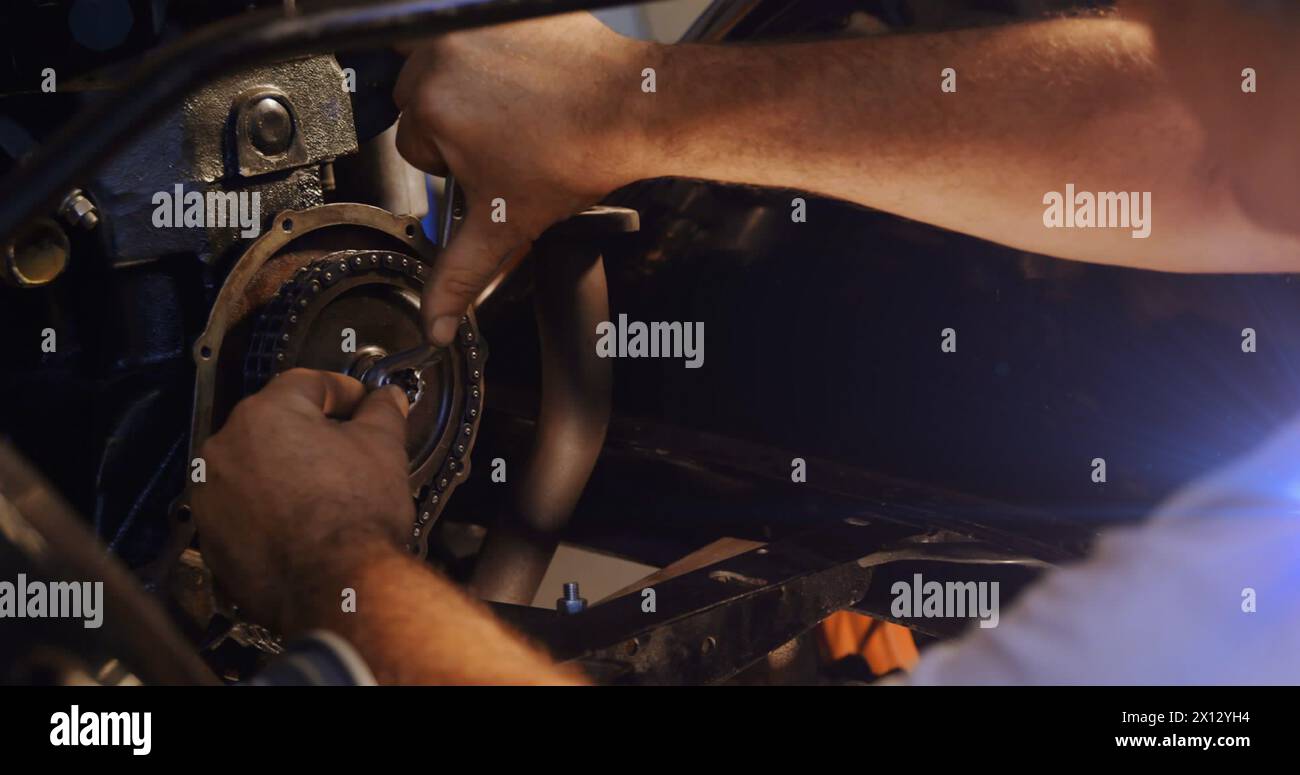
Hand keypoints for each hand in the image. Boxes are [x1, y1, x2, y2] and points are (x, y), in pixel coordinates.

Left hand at [191, 369, 412, 629]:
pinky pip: (242, 510)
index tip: (363, 405)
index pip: (307, 383)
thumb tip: (386, 398)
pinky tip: (301, 523)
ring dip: (284, 471)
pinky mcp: (211, 538)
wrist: (335, 587)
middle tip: (347, 450)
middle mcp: (225, 448)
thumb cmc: (356, 512)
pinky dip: (267, 510)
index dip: (343, 391)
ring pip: (254, 468)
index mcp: (265, 414)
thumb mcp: (383, 448)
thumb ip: (381, 412)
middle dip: (310, 433)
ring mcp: (211, 496)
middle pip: (274, 425)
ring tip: (323, 491)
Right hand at [393, 13, 655, 344]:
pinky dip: (493, 53)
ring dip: (471, 87)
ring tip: (520, 110)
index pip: (415, 145)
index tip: (491, 164)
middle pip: (423, 102)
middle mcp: (440, 58)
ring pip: (444, 66)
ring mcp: (468, 27)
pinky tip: (528, 80)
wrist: (632, 109)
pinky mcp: (494, 8)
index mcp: (431, 109)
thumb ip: (460, 274)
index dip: (456, 165)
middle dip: (458, 125)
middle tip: (509, 140)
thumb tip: (433, 321)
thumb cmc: (578, 157)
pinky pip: (473, 33)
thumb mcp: (506, 226)